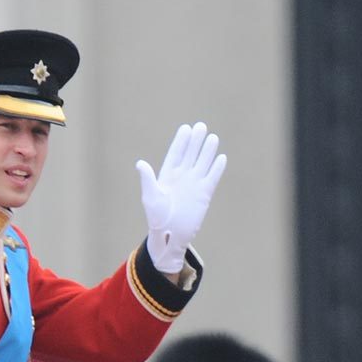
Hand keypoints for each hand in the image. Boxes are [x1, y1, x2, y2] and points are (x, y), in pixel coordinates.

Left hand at [137, 123, 226, 274]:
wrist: (170, 235)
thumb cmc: (156, 217)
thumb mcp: (150, 197)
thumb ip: (147, 179)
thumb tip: (140, 163)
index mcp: (168, 175)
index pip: (176, 153)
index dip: (181, 141)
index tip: (186, 128)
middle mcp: (182, 177)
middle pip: (190, 154)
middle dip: (195, 141)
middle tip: (201, 126)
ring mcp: (194, 184)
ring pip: (203, 163)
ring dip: (207, 151)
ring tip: (213, 137)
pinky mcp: (204, 194)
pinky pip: (212, 177)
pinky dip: (217, 168)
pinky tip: (221, 157)